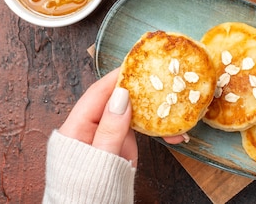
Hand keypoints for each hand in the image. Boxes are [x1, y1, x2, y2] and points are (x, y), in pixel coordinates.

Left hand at [58, 68, 185, 167]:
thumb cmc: (85, 190)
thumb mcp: (100, 157)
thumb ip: (111, 127)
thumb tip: (122, 94)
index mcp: (77, 127)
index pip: (98, 93)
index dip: (116, 77)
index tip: (134, 64)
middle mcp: (92, 127)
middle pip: (117, 101)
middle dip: (142, 93)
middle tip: (162, 82)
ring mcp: (107, 136)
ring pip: (133, 115)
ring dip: (155, 113)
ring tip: (178, 113)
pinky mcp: (119, 146)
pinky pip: (139, 132)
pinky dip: (156, 131)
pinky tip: (175, 134)